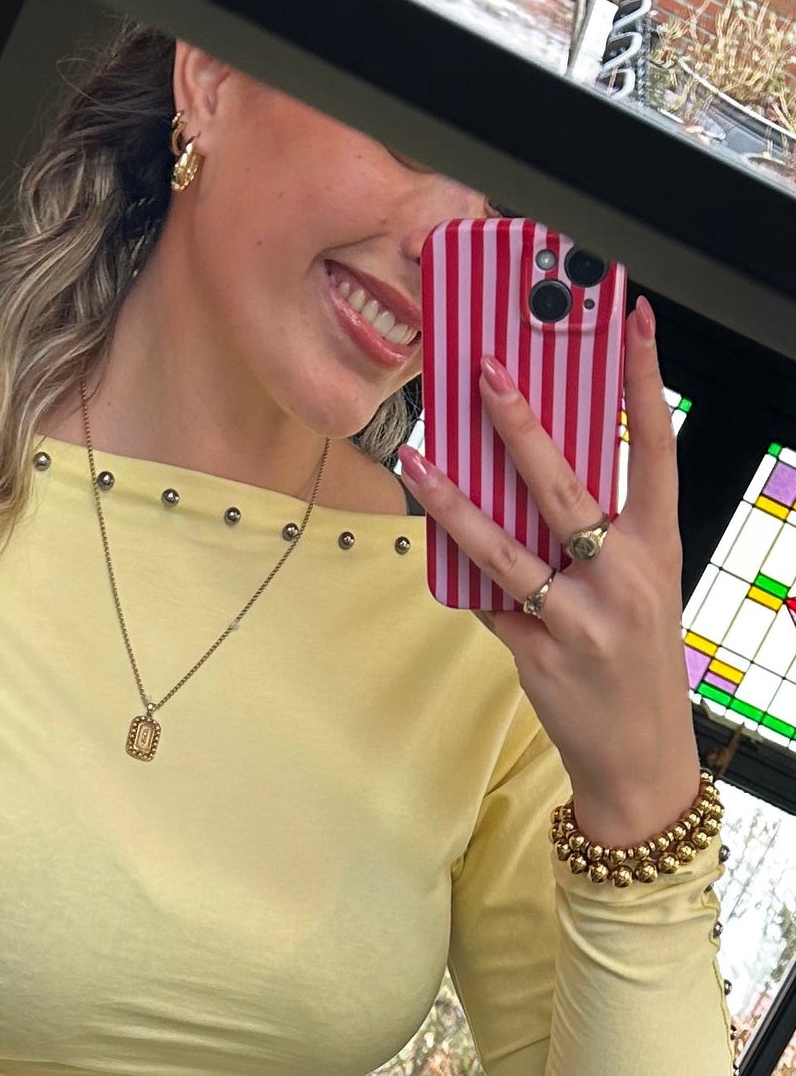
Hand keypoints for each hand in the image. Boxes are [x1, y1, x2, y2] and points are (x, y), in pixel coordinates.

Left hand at [399, 295, 702, 850]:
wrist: (639, 755)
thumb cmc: (635, 658)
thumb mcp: (640, 586)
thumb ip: (599, 533)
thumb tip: (529, 471)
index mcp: (658, 547)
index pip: (656, 446)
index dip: (643, 380)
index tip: (629, 319)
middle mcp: (623, 576)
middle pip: (564, 485)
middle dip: (520, 423)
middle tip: (485, 370)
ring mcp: (579, 617)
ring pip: (503, 546)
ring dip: (453, 499)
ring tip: (418, 457)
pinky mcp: (537, 653)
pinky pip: (483, 599)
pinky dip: (457, 569)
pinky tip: (428, 530)